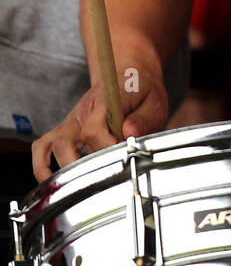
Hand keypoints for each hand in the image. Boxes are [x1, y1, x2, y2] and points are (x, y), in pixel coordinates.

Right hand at [32, 64, 167, 180]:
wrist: (129, 77)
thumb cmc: (140, 91)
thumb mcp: (154, 101)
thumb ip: (143, 118)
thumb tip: (128, 133)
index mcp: (103, 101)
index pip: (93, 130)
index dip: (104, 148)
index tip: (121, 155)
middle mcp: (82, 111)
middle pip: (69, 142)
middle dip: (83, 164)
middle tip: (103, 175)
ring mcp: (72, 120)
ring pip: (54, 146)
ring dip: (62, 169)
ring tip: (74, 188)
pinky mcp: (66, 128)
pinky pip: (43, 145)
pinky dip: (41, 163)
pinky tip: (49, 180)